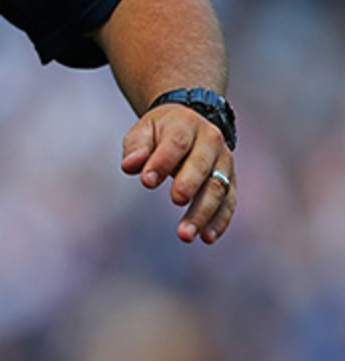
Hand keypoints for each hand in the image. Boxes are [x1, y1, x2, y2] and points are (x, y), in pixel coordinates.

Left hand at [120, 103, 235, 243]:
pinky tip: (206, 237)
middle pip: (202, 165)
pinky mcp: (230, 180)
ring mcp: (224, 162)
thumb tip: (129, 165)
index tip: (147, 182)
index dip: (162, 161)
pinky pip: (229, 201)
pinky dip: (219, 220)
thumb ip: (137, 147)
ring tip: (186, 235)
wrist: (188, 123)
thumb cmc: (160, 132)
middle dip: (190, 184)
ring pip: (218, 188)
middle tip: (176, 201)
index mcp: (186, 125)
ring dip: (203, 212)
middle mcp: (210, 141)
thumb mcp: (143, 131)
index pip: (176, 143)